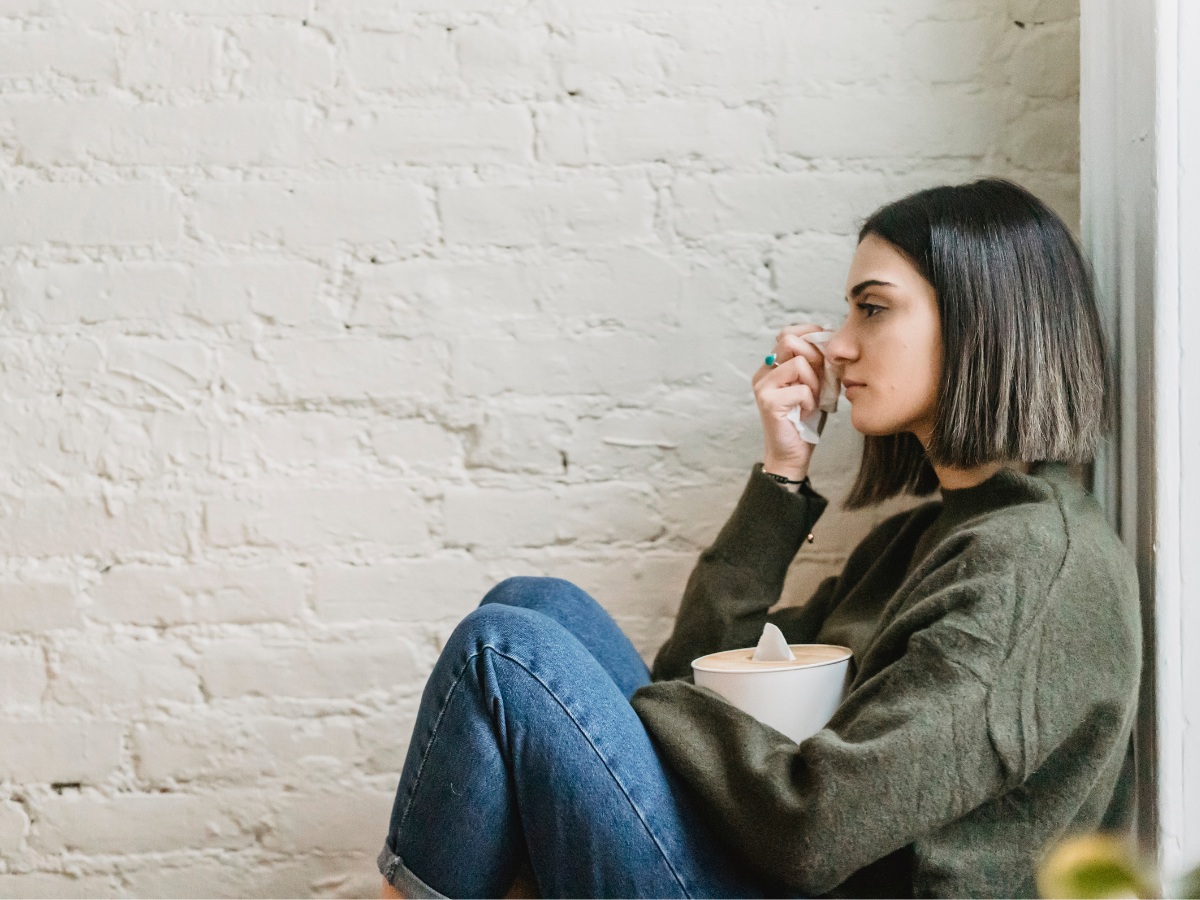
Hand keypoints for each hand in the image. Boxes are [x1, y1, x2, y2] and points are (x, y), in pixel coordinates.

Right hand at [752, 324, 826, 480]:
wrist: (793, 454)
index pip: (787, 333)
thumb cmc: (806, 420)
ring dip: (814, 382)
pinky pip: (801, 388)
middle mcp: (763, 373)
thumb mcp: (815, 384)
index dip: (809, 335)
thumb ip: (818, 363)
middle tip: (821, 377)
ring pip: (798, 364)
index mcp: (772, 366)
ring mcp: (763, 386)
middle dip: (814, 356)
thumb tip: (831, 338)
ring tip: (813, 399)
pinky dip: (811, 400)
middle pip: (788, 340)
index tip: (826, 352)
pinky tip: (807, 411)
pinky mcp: (768, 402)